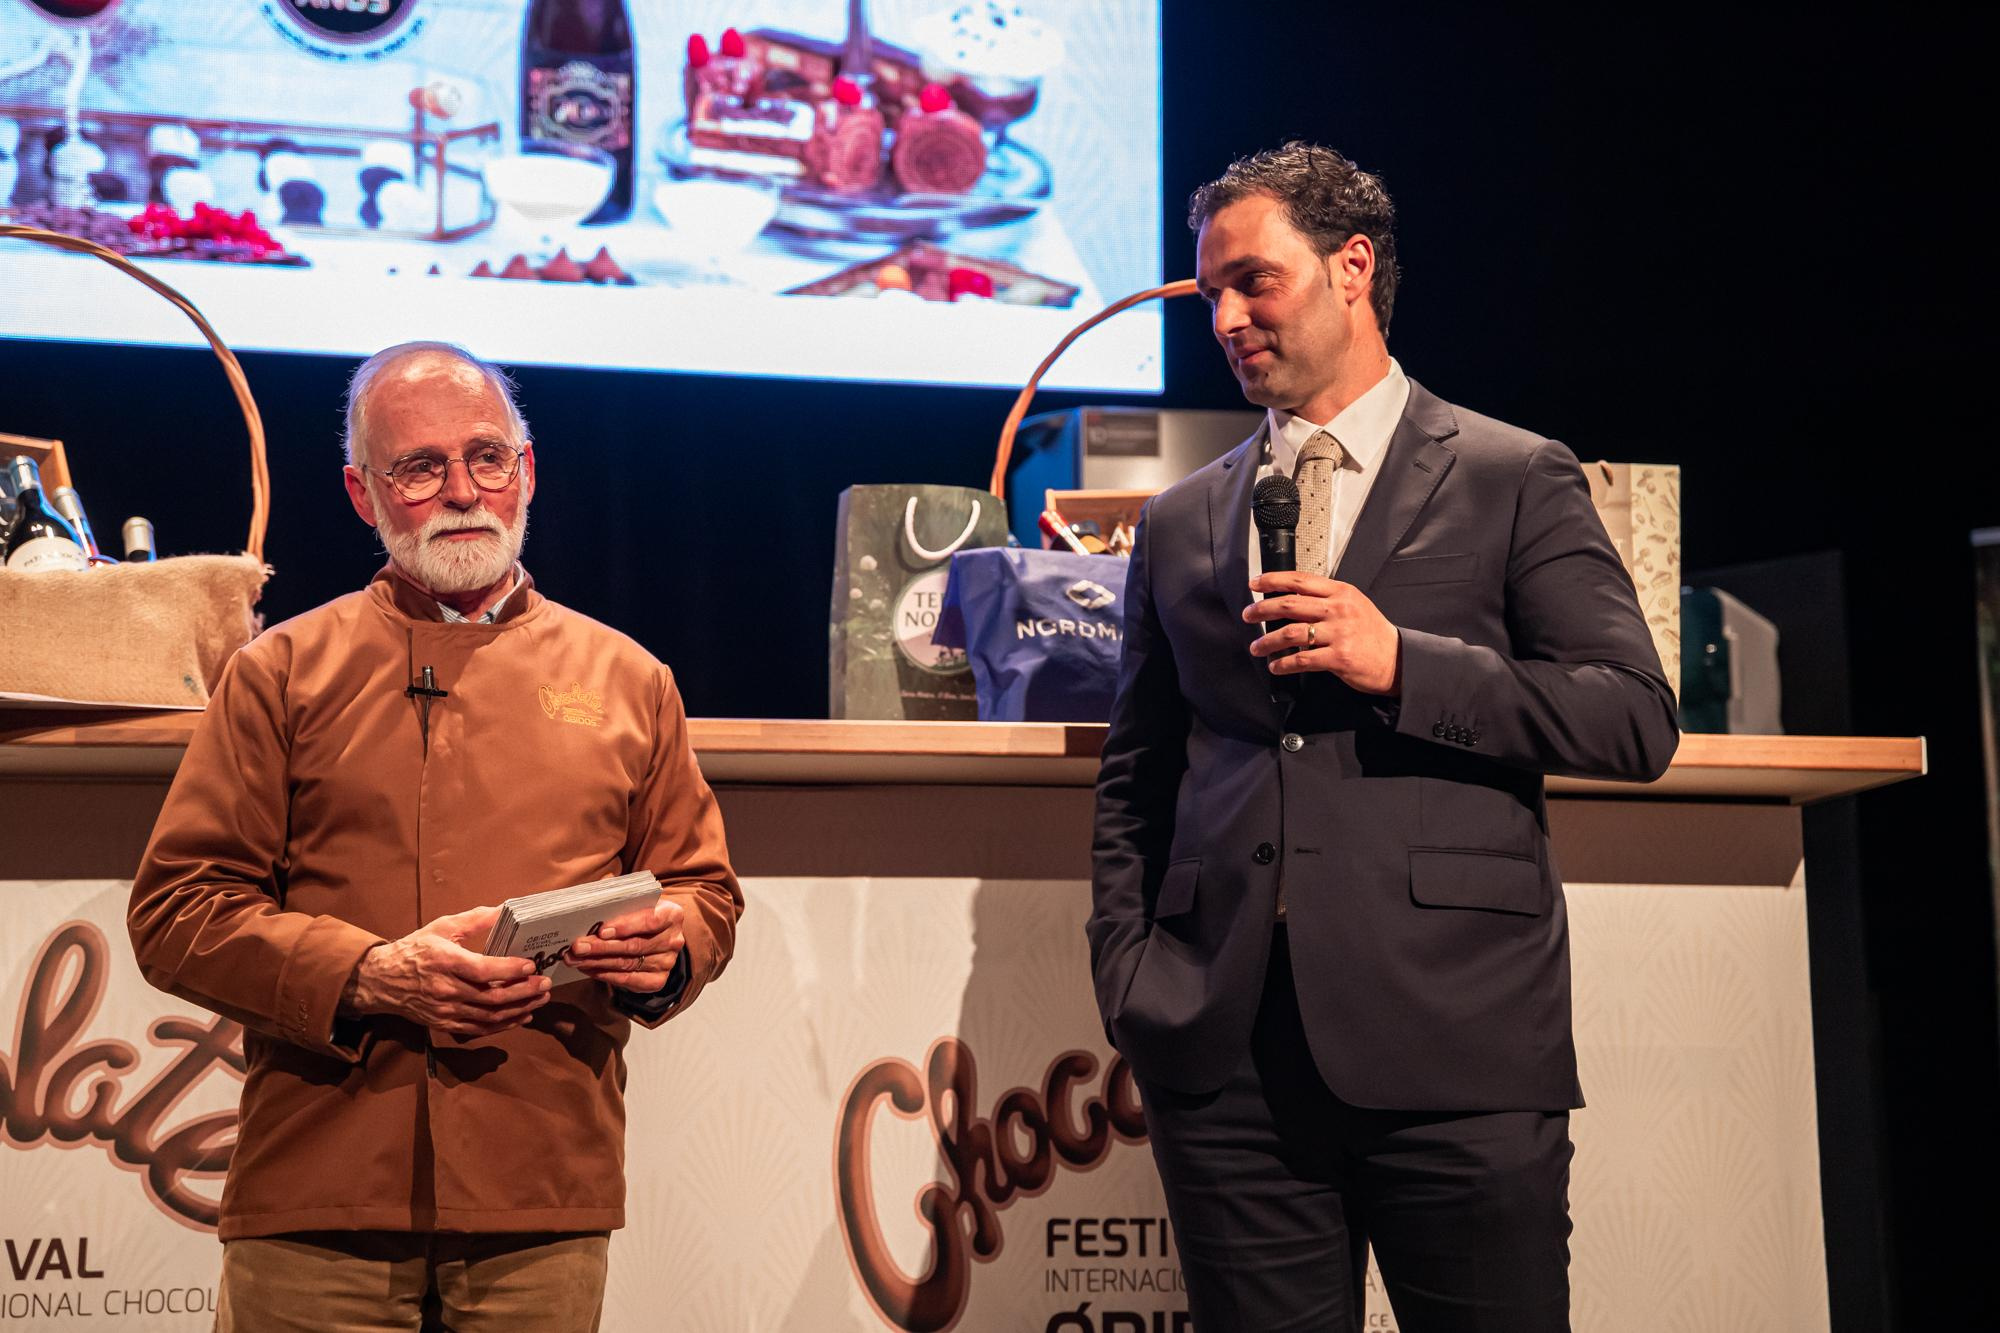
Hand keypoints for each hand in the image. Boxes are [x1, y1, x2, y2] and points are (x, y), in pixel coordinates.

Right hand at [341, 905, 550, 1036]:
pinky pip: (479, 1029)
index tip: (531, 965)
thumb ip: (475, 919)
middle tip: (545, 984)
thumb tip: (506, 910)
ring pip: (489, 1016)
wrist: (381, 980)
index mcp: (445, 962)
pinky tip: (521, 1016)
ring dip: (519, 1009)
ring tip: (540, 999)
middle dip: (524, 992)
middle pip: (492, 997)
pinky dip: (503, 1025)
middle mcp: (445, 989)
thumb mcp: (442, 927)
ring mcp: (445, 1010)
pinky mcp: (445, 1023)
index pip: (483, 970)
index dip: (510, 970)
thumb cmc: (416, 949)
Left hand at [567, 898, 686, 994]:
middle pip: (635, 945)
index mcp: (672, 914)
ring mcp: (667, 962)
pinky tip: (588, 969)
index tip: (602, 930)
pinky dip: (605, 975)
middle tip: (577, 947)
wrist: (657, 936)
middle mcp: (673, 940)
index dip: (626, 926)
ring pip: (627, 964)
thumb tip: (599, 886)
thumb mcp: (636, 899)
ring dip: (597, 962)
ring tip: (575, 959)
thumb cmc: (641, 913)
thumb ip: (620, 892)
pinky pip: (628, 980)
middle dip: (602, 947)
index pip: (651, 920)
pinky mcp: (658, 980)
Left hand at [1244, 571, 1402, 694]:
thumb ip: (1325, 600)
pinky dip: (1284, 663)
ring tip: (1256, 646)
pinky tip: (1276, 666)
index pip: (1301, 580)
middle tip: (1248, 615)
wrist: (1396, 659)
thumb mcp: (1353, 605)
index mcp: (1341, 592)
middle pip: (1290, 604)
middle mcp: (1339, 609)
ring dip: (1268, 641)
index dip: (1273, 580)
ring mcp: (1339, 633)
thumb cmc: (1372, 633)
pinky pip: (1302, 659)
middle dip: (1263, 609)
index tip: (1255, 584)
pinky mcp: (1338, 657)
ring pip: (1291, 633)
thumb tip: (1289, 601)